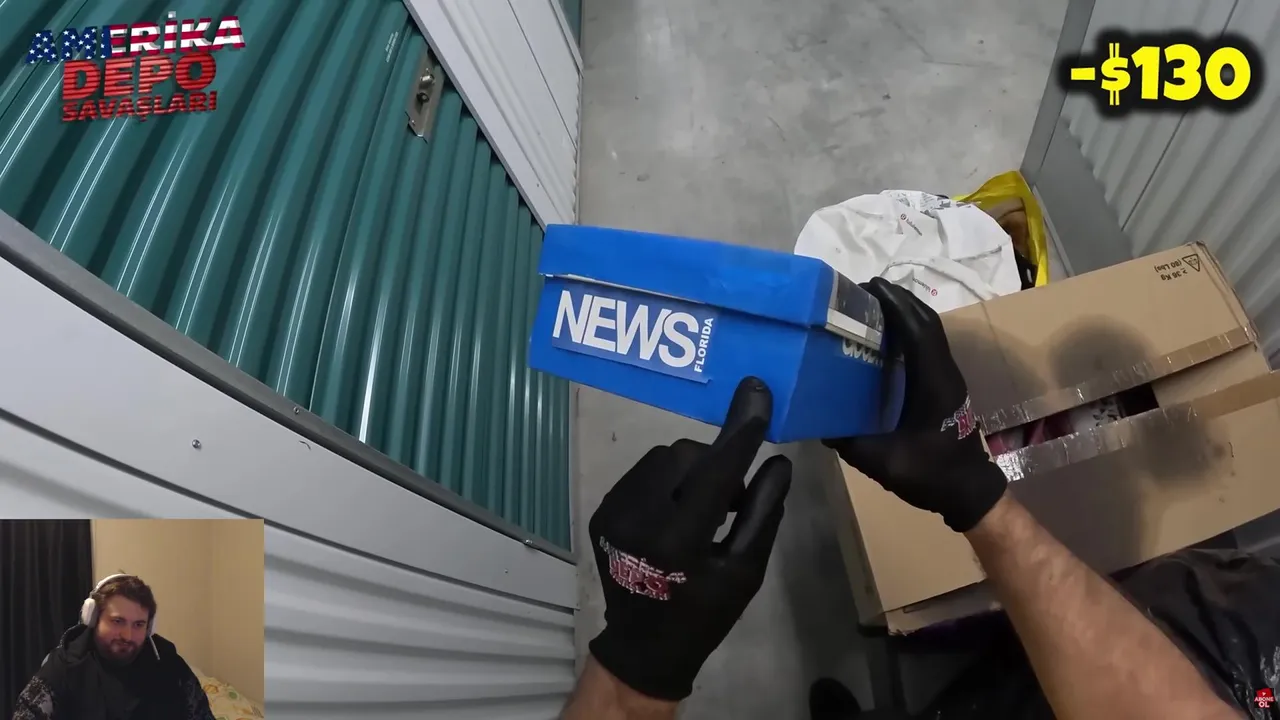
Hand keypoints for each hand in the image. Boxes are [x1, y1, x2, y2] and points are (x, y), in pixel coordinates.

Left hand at [588, 377, 792, 701]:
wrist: (644, 646)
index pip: (714, 471)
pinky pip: (642, 474)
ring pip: (661, 458)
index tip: (756, 393)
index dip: (739, 432)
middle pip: (685, 456)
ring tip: (701, 508)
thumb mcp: (745, 571)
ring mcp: (612, 513)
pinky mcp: (601, 511)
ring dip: (689, 471)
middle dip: (713, 465)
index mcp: (678, 540)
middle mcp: (637, 519)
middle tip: (730, 499)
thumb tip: (777, 461)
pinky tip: (674, 513)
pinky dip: (665, 482)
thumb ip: (761, 512)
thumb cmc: (705, 612)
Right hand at [823, 277, 1005, 531]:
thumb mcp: (884, 463)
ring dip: (903, 313)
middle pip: (926, 321)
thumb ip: (849, 443)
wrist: (970, 492)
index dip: (895, 304)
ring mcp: (948, 377)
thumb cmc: (932, 476)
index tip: (868, 285)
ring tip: (869, 307)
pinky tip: (883, 339)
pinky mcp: (945, 385)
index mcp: (934, 383)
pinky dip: (907, 331)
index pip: (918, 329)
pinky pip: (927, 346)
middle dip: (897, 300)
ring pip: (929, 331)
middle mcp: (945, 372)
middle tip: (861, 291)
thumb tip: (816, 425)